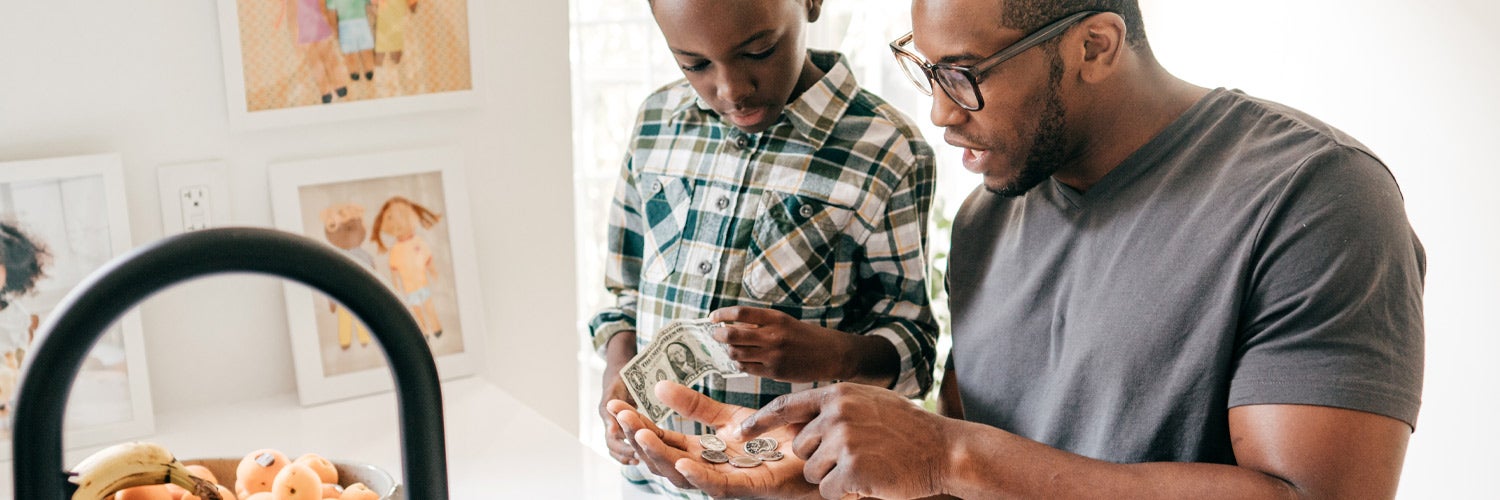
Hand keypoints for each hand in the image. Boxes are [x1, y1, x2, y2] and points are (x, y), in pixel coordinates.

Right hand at [600, 330, 639, 464]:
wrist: (617, 373)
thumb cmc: (623, 375)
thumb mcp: (623, 381)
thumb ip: (619, 398)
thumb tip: (616, 424)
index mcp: (607, 408)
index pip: (611, 431)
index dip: (621, 444)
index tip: (633, 451)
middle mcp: (606, 417)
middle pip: (610, 442)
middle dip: (624, 452)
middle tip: (638, 458)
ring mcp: (609, 422)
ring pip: (612, 445)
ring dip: (623, 455)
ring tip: (638, 461)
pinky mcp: (615, 425)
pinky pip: (616, 443)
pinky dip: (624, 452)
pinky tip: (637, 458)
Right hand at [608, 381, 818, 498]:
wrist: (818, 448)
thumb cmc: (779, 437)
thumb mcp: (730, 415)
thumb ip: (695, 404)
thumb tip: (658, 386)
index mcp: (702, 452)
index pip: (661, 439)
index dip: (637, 424)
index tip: (615, 405)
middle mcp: (708, 469)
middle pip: (662, 459)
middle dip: (637, 438)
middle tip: (618, 414)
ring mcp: (726, 481)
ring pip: (682, 474)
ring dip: (658, 455)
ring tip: (640, 434)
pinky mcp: (749, 489)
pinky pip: (717, 486)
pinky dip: (697, 476)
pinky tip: (682, 461)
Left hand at [709, 306, 867, 383]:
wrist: (832, 354)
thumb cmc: (807, 336)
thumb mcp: (786, 322)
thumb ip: (761, 323)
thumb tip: (732, 325)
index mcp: (776, 319)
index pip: (741, 313)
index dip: (722, 314)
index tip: (713, 316)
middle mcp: (773, 336)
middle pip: (733, 334)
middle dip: (718, 334)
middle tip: (714, 333)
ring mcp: (773, 356)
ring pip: (737, 353)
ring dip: (728, 350)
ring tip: (729, 348)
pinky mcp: (774, 372)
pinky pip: (747, 368)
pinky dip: (739, 363)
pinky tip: (741, 360)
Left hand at [741, 383, 954, 499]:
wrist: (944, 449)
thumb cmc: (908, 429)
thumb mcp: (869, 403)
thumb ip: (835, 407)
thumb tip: (801, 420)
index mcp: (838, 394)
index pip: (786, 406)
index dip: (761, 420)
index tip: (739, 430)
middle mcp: (836, 414)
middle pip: (800, 448)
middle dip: (820, 459)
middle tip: (855, 456)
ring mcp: (844, 441)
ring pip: (813, 471)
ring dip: (834, 476)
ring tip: (866, 465)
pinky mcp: (853, 468)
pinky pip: (829, 491)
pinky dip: (846, 493)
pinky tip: (870, 480)